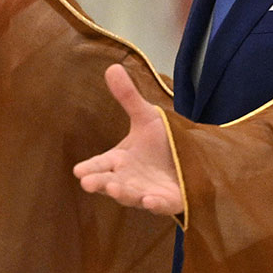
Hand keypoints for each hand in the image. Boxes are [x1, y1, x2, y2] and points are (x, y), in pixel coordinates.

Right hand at [74, 64, 185, 216]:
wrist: (194, 159)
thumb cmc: (163, 142)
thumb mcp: (147, 117)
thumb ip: (128, 98)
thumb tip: (112, 67)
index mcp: (121, 160)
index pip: (101, 164)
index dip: (90, 168)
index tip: (78, 171)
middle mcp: (130, 179)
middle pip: (111, 183)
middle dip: (100, 183)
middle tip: (88, 183)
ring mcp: (148, 191)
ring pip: (132, 196)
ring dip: (123, 194)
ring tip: (115, 190)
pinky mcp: (169, 200)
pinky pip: (160, 205)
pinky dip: (154, 204)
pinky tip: (150, 201)